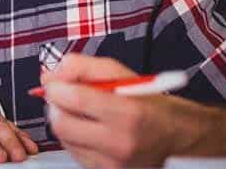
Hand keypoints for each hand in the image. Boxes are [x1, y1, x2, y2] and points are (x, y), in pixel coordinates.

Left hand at [41, 55, 215, 168]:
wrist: (175, 137)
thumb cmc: (148, 103)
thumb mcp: (121, 73)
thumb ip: (83, 67)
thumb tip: (51, 74)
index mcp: (128, 114)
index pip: (75, 99)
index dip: (55, 88)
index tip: (52, 82)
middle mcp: (120, 143)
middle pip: (62, 124)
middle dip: (55, 106)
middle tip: (60, 95)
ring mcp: (112, 164)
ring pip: (64, 140)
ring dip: (63, 121)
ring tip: (79, 112)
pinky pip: (74, 153)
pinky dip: (73, 138)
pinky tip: (87, 128)